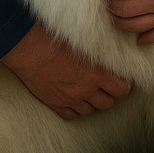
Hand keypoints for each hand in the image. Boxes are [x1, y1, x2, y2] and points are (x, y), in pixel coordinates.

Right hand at [0, 23, 131, 119]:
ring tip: (91, 92)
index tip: (121, 81)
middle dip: (110, 95)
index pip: (123, 90)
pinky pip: (71, 115)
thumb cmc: (57, 37)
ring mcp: (70, 98)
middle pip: (108, 103)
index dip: (124, 86)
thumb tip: (116, 53)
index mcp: (98, 73)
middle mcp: (86, 89)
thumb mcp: (87, 41)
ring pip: (91, 111)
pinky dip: (76, 109)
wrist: (29, 47)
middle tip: (107, 87)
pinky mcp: (54, 103)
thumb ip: (102, 52)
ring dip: (93, 102)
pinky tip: (75, 99)